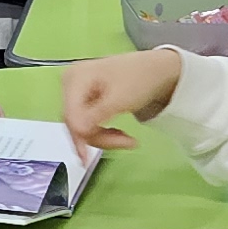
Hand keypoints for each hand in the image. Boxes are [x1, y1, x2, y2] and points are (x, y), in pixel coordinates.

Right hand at [59, 46, 185, 151]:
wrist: (157, 70)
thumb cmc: (141, 77)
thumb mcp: (121, 98)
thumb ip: (97, 114)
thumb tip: (78, 130)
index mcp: (76, 77)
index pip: (70, 113)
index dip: (78, 136)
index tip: (87, 157)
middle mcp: (72, 83)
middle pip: (75, 122)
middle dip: (98, 137)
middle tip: (125, 143)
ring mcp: (78, 93)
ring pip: (81, 127)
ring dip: (103, 138)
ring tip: (127, 139)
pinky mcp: (85, 102)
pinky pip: (87, 124)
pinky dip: (103, 133)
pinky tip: (118, 134)